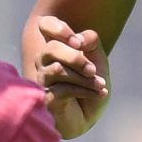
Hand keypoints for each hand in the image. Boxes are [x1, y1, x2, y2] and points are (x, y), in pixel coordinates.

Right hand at [28, 15, 110, 137]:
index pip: (46, 24)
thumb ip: (90, 42)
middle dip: (76, 58)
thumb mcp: (97, 59)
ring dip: (84, 77)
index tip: (78, 42)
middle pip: (51, 49)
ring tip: (100, 84)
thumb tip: (80, 39)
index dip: (58, 28)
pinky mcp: (45, 99)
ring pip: (57, 70)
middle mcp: (44, 61)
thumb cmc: (89, 85)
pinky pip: (62, 90)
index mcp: (56, 46)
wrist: (88, 117)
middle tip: (93, 69)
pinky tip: (99, 94)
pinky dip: (85, 91)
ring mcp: (42, 81)